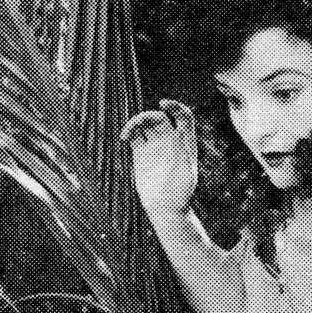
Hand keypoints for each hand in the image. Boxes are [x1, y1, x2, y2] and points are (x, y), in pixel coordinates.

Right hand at [122, 100, 198, 217]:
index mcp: (186, 143)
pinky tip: (124, 138)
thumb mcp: (187, 171)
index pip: (184, 116)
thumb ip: (182, 151)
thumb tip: (175, 132)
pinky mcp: (141, 154)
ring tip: (128, 134)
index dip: (176, 106)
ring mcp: (155, 147)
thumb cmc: (180, 194)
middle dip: (149, 115)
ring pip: (146, 124)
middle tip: (139, 123)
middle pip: (160, 117)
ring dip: (137, 122)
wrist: (166, 209)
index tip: (164, 104)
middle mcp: (171, 142)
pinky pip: (134, 136)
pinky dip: (129, 132)